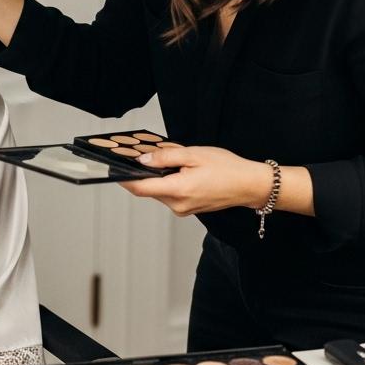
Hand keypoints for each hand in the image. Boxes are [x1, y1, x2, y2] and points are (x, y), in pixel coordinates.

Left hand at [118, 146, 273, 216]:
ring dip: (158, 178)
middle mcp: (177, 205)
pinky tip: (180, 172)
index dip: (124, 178)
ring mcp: (183, 210)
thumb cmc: (227, 168)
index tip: (114, 169)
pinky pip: (170, 196)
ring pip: (159, 192)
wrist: (250, 185)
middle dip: (144, 174)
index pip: (140, 188)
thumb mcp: (194, 154)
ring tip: (171, 162)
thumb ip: (165, 158)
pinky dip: (168, 183)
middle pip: (149, 190)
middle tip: (145, 156)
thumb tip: (143, 160)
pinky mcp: (188, 209)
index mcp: (178, 191)